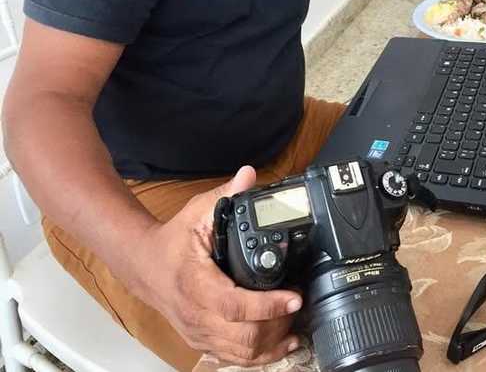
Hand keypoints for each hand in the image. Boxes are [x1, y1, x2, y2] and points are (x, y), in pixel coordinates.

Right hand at [131, 166, 301, 366]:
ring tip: (295, 322)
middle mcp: (196, 315)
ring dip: (273, 342)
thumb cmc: (171, 241)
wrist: (142, 265)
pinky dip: (261, 355)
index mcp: (196, 284)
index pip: (236, 306)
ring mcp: (199, 333)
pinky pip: (235, 359)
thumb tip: (249, 176)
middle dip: (278, 324)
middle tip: (299, 304)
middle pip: (244, 337)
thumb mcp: (196, 212)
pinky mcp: (202, 342)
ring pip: (242, 354)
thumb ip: (226, 195)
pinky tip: (281, 343)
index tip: (294, 296)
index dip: (269, 306)